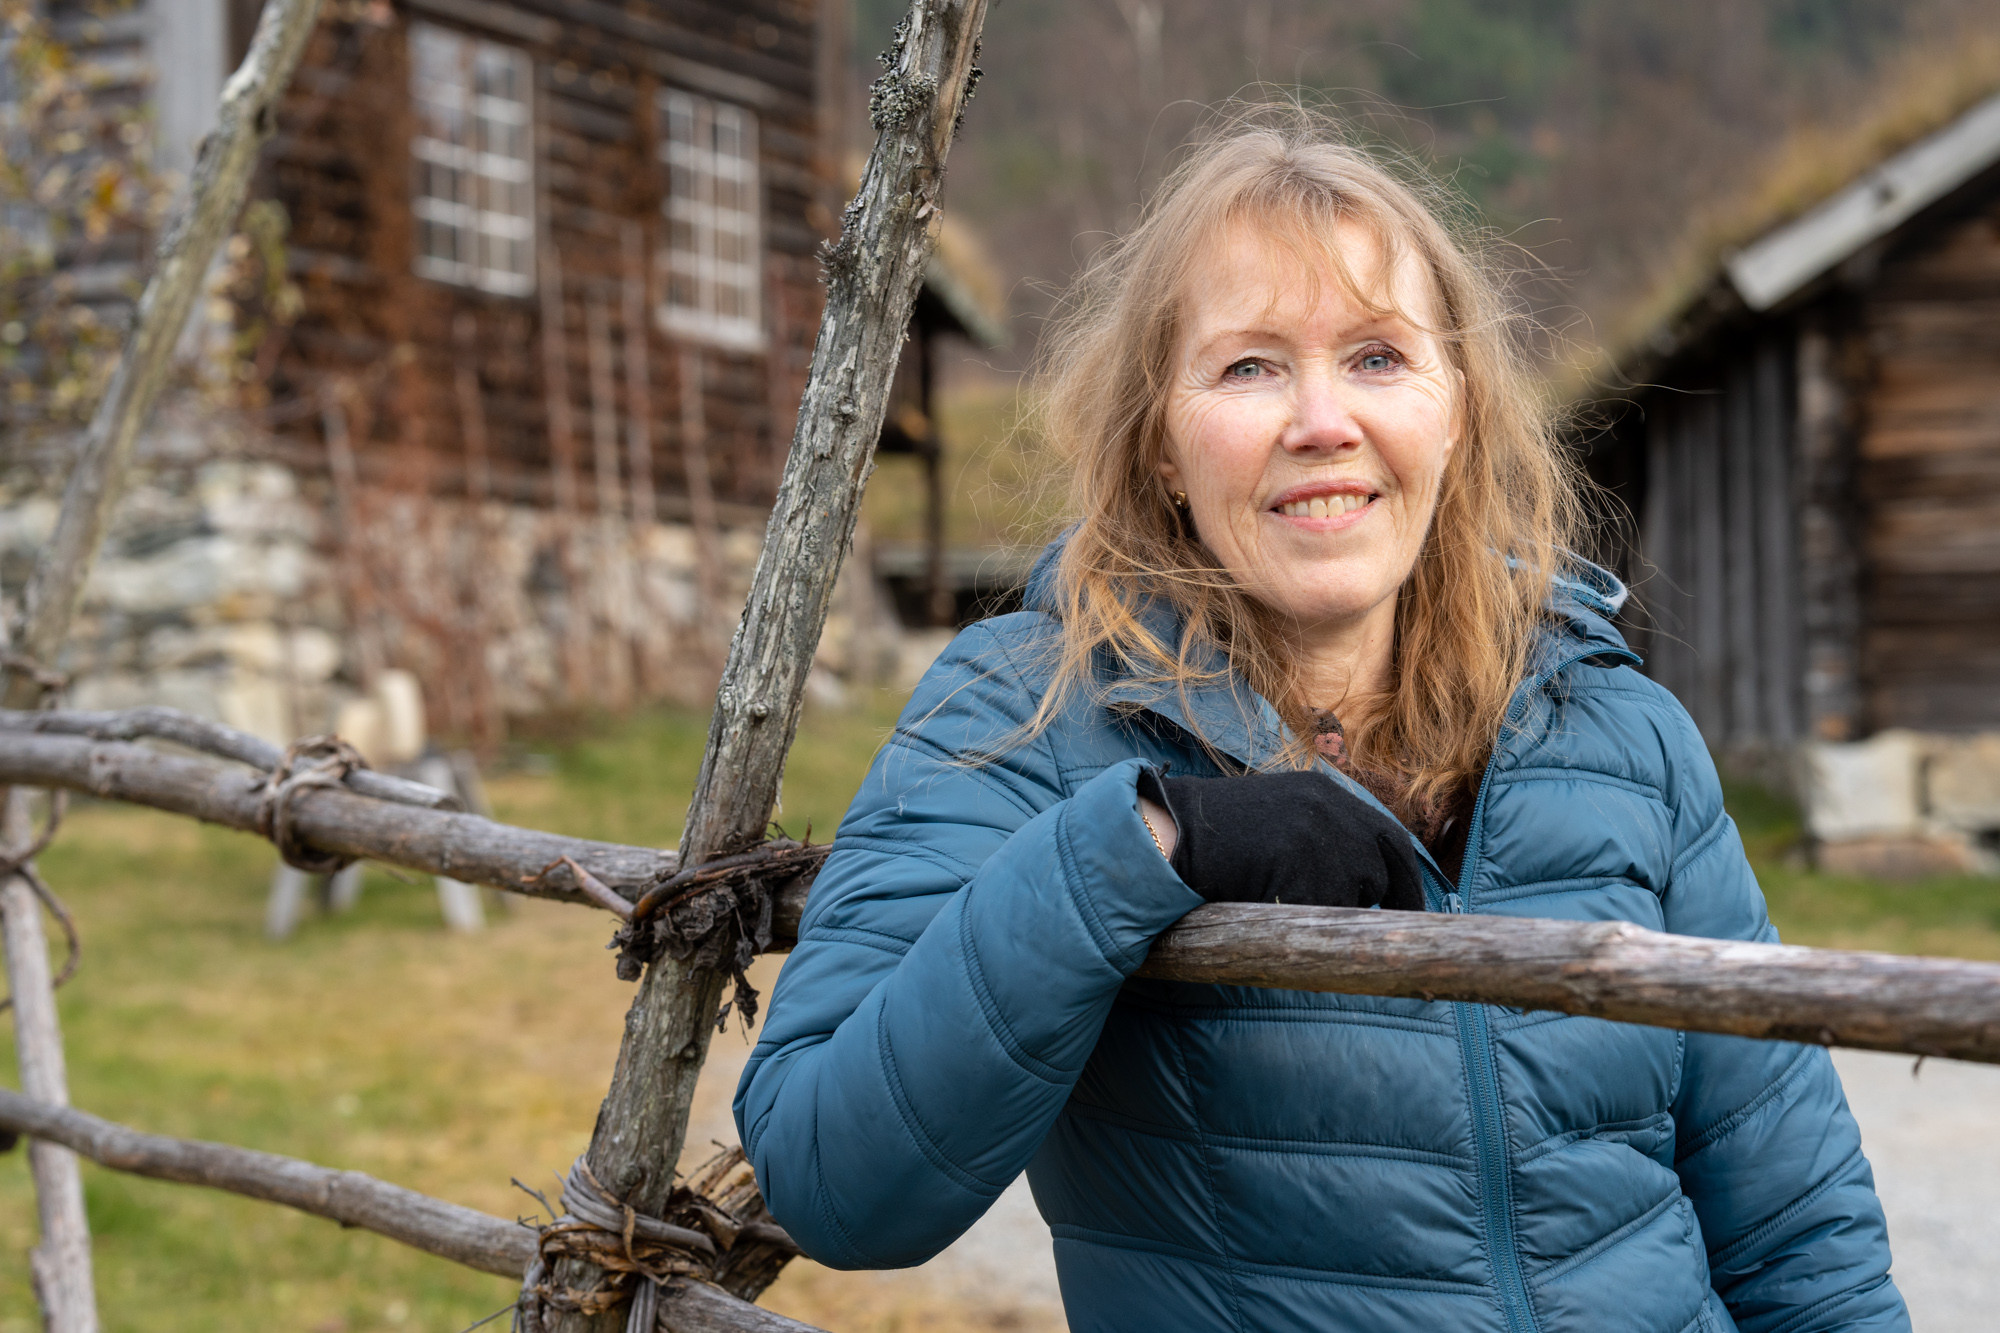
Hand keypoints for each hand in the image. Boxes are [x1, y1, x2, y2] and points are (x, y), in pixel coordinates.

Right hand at [1137, 768, 1425, 911]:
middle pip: (1381, 868)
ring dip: (1329, 909)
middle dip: (1374, 900)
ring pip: (1353, 895)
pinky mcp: (1304, 868)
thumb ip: (1320, 835)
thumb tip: (1364, 880)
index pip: (1391, 838)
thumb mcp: (1278, 819)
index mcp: (1325, 793)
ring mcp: (1319, 837)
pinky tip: (1270, 907)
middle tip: (1369, 930)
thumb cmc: (1215, 839)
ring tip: (1281, 898)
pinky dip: (1304, 923)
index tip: (1406, 908)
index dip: (1404, 878)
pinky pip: (1324, 914)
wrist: (1169, 835)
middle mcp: (1331, 809)